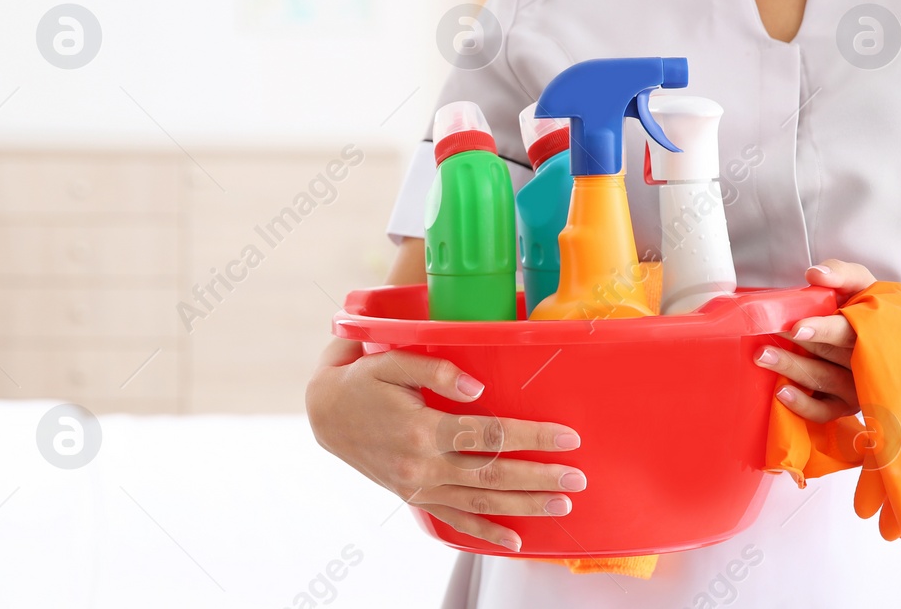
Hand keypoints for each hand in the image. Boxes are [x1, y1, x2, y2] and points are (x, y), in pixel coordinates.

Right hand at [306, 338, 585, 552]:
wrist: (323, 414)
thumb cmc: (361, 380)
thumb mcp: (391, 361)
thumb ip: (436, 369)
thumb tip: (478, 389)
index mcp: (422, 428)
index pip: (489, 435)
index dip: (531, 437)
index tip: (566, 437)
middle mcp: (422, 464)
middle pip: (493, 473)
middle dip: (539, 477)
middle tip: (577, 478)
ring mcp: (418, 485)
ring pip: (480, 500)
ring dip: (524, 505)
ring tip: (562, 505)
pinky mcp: (413, 496)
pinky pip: (453, 519)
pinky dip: (484, 532)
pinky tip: (513, 540)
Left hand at [755, 259, 878, 422]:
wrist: (880, 338)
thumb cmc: (862, 308)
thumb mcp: (858, 283)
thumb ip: (841, 273)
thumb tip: (815, 275)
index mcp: (871, 328)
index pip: (849, 332)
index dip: (824, 330)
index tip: (797, 328)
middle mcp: (867, 360)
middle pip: (830, 354)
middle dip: (798, 345)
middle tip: (767, 336)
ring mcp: (856, 385)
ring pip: (823, 380)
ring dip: (792, 368)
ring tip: (763, 356)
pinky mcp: (844, 405)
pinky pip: (824, 412)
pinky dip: (803, 405)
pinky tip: (781, 393)